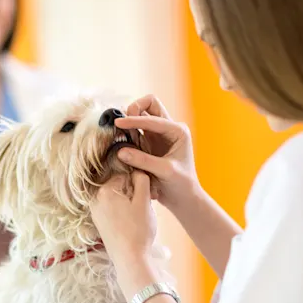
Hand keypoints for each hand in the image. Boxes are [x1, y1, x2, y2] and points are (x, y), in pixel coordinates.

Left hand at [90, 171, 156, 262]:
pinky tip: (130, 222)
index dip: (138, 183)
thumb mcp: (144, 201)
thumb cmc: (138, 230)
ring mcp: (95, 211)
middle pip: (118, 186)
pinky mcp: (98, 222)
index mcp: (105, 191)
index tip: (146, 194)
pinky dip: (121, 211)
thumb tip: (137, 170)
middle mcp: (95, 199)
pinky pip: (111, 208)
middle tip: (142, 206)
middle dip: (131, 192)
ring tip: (137, 215)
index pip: (125, 175)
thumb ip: (141, 180)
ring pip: (115, 198)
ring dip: (127, 202)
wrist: (129, 259)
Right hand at [116, 95, 199, 210]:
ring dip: (130, 120)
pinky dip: (127, 131)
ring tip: (121, 134)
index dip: (134, 120)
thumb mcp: (164, 172)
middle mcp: (169, 128)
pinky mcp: (149, 142)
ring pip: (141, 114)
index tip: (118, 123)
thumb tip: (120, 151)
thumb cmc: (180, 185)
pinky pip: (136, 129)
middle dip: (134, 109)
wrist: (183, 198)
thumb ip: (143, 160)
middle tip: (122, 123)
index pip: (153, 118)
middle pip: (149, 104)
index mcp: (178, 131)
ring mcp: (158, 134)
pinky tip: (122, 141)